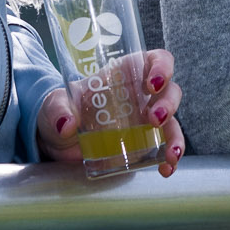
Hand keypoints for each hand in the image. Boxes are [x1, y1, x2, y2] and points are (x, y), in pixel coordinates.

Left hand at [38, 48, 186, 177]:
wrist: (57, 139)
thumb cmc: (61, 110)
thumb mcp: (54, 106)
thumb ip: (58, 110)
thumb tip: (67, 125)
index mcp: (124, 73)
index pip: (154, 60)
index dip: (161, 67)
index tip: (153, 84)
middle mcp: (140, 94)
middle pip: (169, 91)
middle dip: (168, 104)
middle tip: (155, 119)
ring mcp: (144, 118)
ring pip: (172, 121)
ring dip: (175, 136)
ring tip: (170, 154)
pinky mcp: (143, 141)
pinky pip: (164, 146)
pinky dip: (169, 157)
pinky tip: (166, 169)